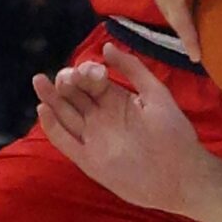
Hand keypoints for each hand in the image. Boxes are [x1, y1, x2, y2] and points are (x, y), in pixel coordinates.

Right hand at [32, 44, 209, 212]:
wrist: (181, 175)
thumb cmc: (173, 134)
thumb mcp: (156, 94)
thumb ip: (133, 69)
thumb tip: (107, 46)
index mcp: (116, 101)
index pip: (91, 81)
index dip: (86, 72)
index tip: (89, 70)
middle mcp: (101, 118)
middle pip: (74, 96)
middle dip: (66, 82)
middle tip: (64, 77)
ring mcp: (93, 138)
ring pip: (65, 115)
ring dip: (51, 98)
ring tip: (40, 81)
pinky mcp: (87, 159)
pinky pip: (65, 141)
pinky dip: (53, 127)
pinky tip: (43, 110)